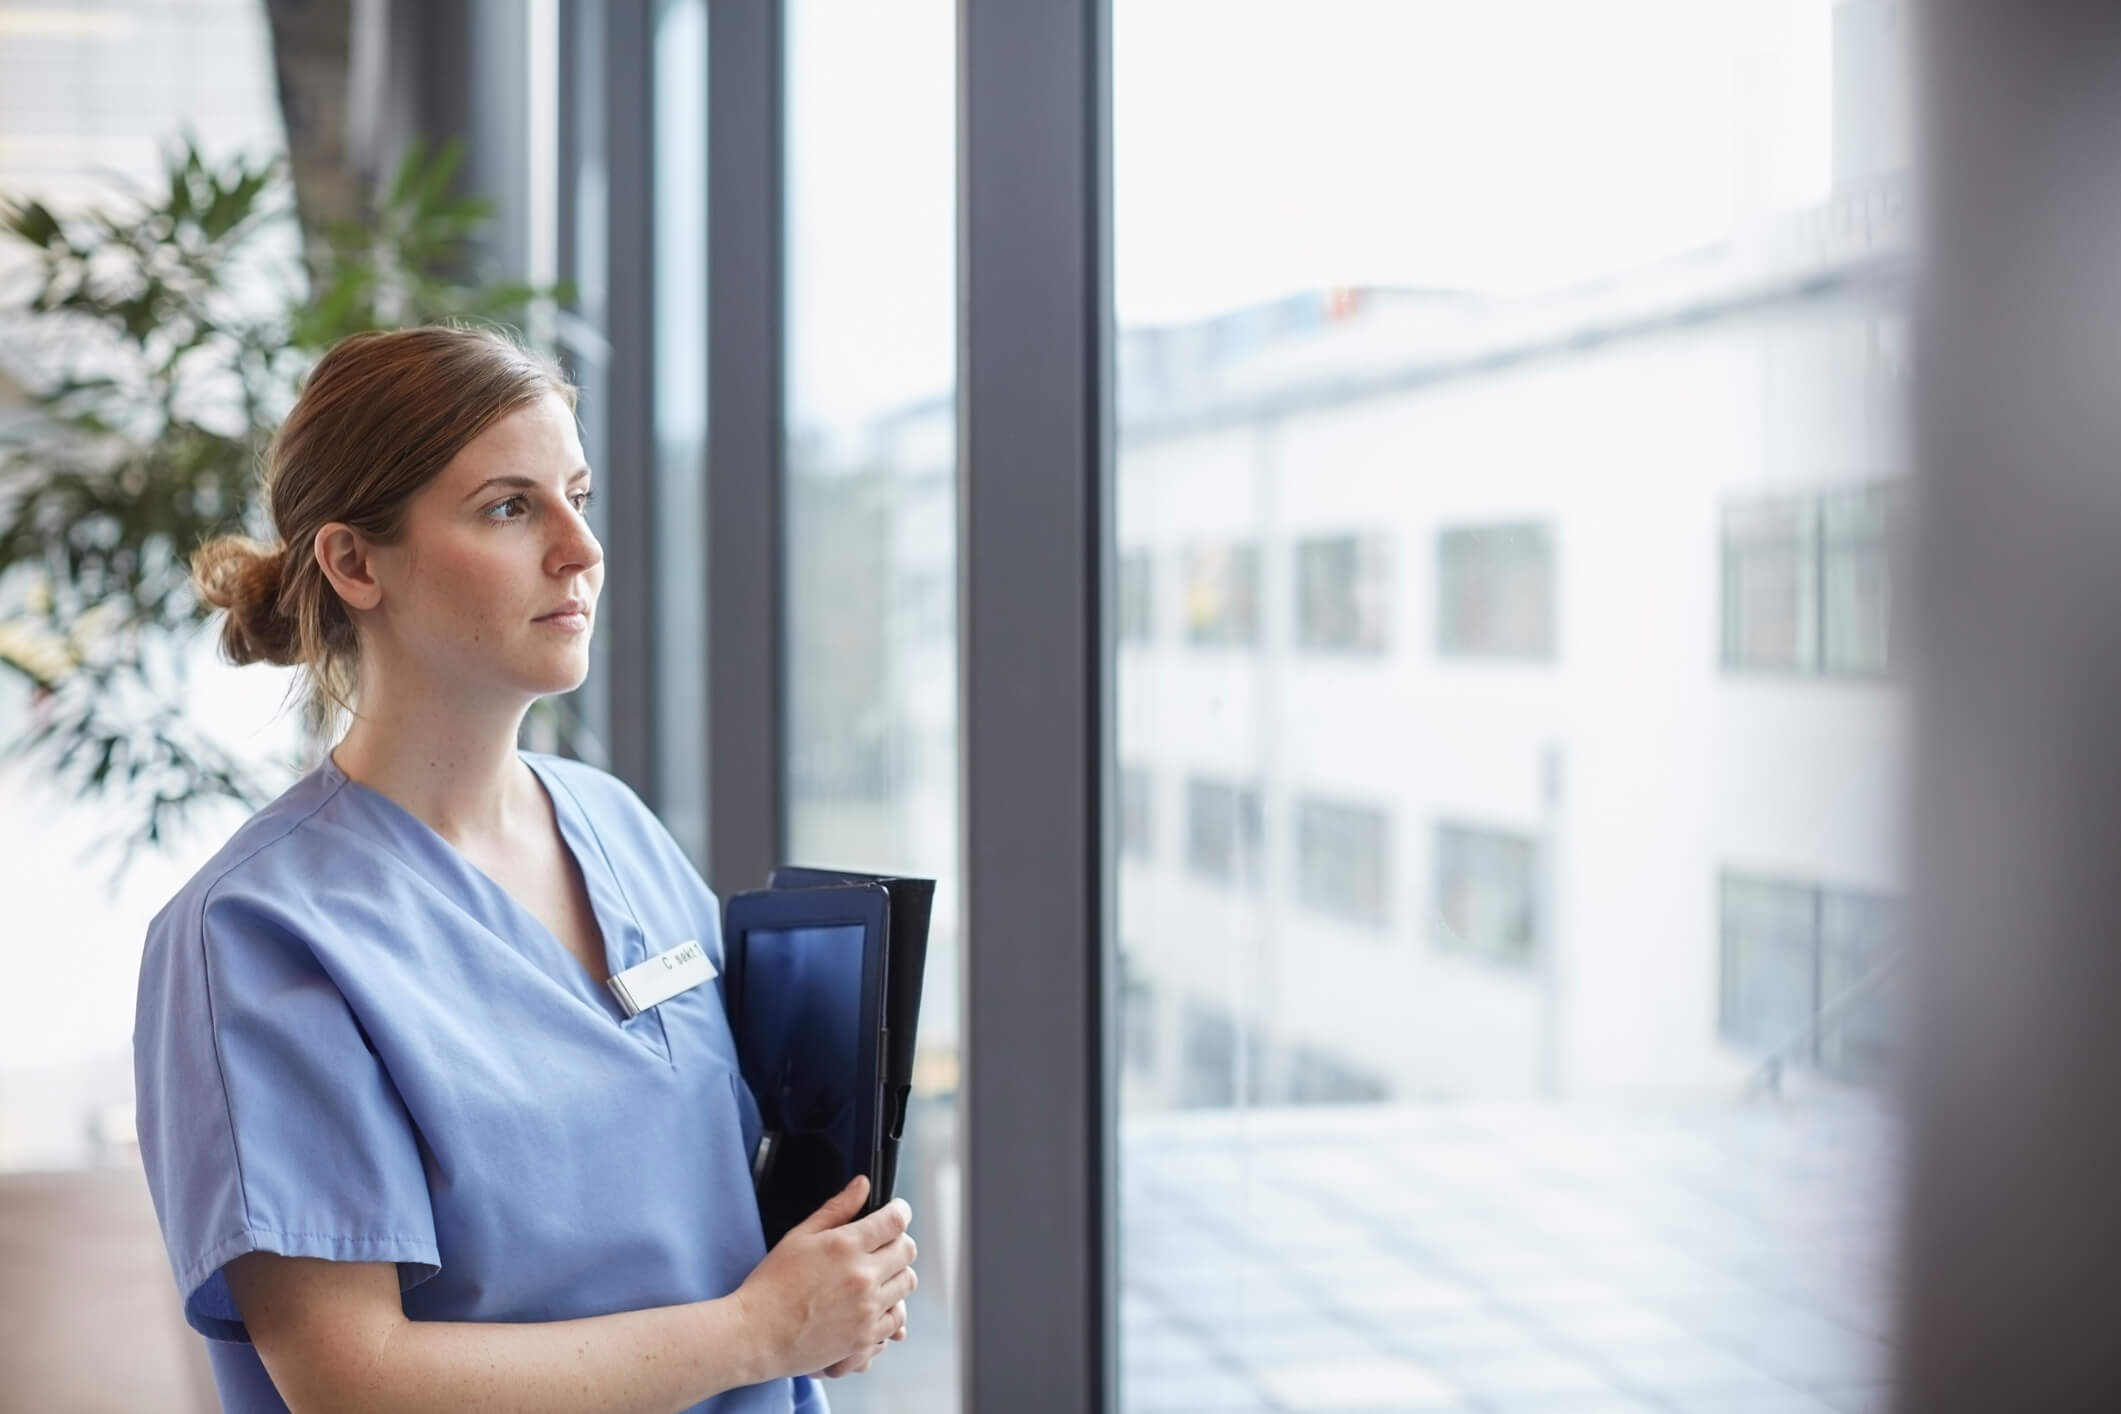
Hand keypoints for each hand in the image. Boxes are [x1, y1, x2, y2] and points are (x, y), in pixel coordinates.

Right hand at [732, 1175, 917, 1381]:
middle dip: (898, 1241)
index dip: (900, 1211)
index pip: (896, 1220)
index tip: (896, 1212)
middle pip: (907, 1250)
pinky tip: (872, 1303)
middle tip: (882, 1245)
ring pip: (907, 1282)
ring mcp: (867, 1308)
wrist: (757, 1335)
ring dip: (896, 1274)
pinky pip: (897, 1318)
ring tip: (876, 1275)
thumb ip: (837, 1208)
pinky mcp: (866, 1337)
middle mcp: (863, 1276)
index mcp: (846, 1246)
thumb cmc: (772, 1284)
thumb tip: (862, 1184)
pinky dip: (891, 1308)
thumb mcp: (800, 1236)